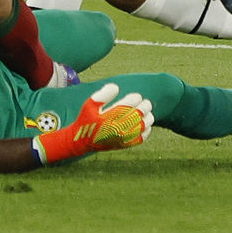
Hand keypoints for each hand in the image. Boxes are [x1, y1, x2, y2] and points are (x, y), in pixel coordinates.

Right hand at [33, 83, 152, 163]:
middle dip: (144, 107)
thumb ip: (103, 94)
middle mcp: (117, 129)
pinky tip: (147, 125)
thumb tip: (116, 87)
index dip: (135, 99)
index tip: (136, 96)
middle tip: (146, 102)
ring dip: (148, 118)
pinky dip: (146, 131)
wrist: (82, 141)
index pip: (128, 106)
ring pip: (141, 127)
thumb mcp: (90, 104)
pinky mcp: (124, 145)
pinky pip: (140, 139)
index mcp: (108, 117)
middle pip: (137, 115)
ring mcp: (122, 138)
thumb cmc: (86, 119)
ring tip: (148, 112)